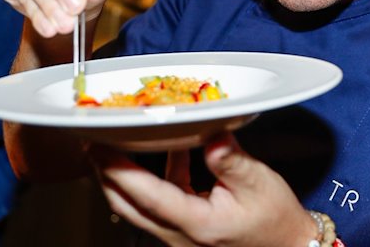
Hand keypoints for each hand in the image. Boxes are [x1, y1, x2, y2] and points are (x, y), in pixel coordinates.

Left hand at [92, 133, 317, 246]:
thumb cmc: (276, 220)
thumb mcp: (258, 182)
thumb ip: (230, 158)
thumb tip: (212, 132)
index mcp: (196, 223)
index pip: (146, 195)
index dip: (118, 169)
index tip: (98, 145)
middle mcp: (180, 234)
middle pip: (126, 205)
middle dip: (105, 174)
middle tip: (93, 143)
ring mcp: (180, 236)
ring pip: (138, 207)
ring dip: (124, 177)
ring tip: (117, 146)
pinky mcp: (187, 230)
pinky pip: (160, 204)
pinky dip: (155, 179)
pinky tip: (171, 154)